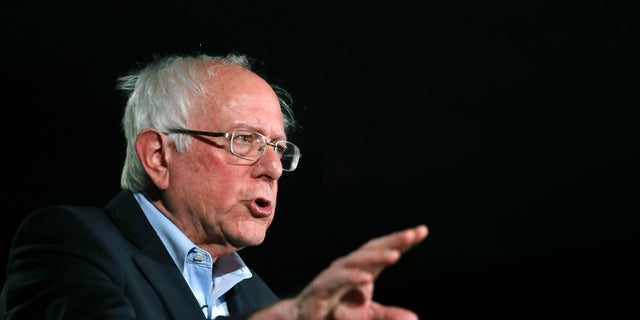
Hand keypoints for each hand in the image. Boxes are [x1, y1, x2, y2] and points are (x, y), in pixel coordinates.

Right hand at [253, 224, 427, 319]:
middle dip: (392, 241)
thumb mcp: (366, 314)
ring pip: (355, 262)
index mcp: (360, 270)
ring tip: (395, 255)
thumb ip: (388, 315)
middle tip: (412, 234)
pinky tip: (366, 278)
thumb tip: (414, 318)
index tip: (422, 231)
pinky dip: (351, 278)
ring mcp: (332, 277)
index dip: (401, 241)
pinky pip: (336, 281)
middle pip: (371, 250)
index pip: (382, 250)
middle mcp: (347, 268)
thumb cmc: (335, 313)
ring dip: (375, 257)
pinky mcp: (320, 291)